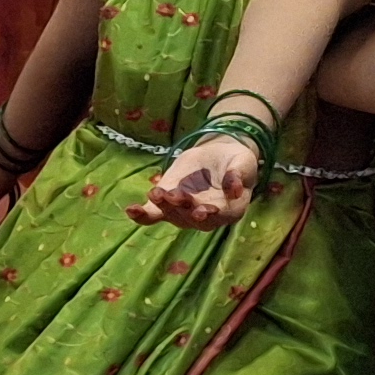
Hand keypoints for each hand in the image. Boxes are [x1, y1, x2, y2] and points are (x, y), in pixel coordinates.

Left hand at [131, 135, 259, 229]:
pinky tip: (132, 210)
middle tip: (173, 195)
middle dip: (181, 207)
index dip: (211, 214)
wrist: (216, 157)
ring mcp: (184, 213)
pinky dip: (142, 215)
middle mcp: (207, 217)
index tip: (200, 210)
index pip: (221, 215)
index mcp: (230, 209)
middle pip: (193, 217)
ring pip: (173, 215)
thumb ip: (239, 174)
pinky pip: (153, 215)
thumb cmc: (235, 161)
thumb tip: (235, 190)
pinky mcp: (167, 205)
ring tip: (155, 193)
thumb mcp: (243, 162)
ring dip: (163, 206)